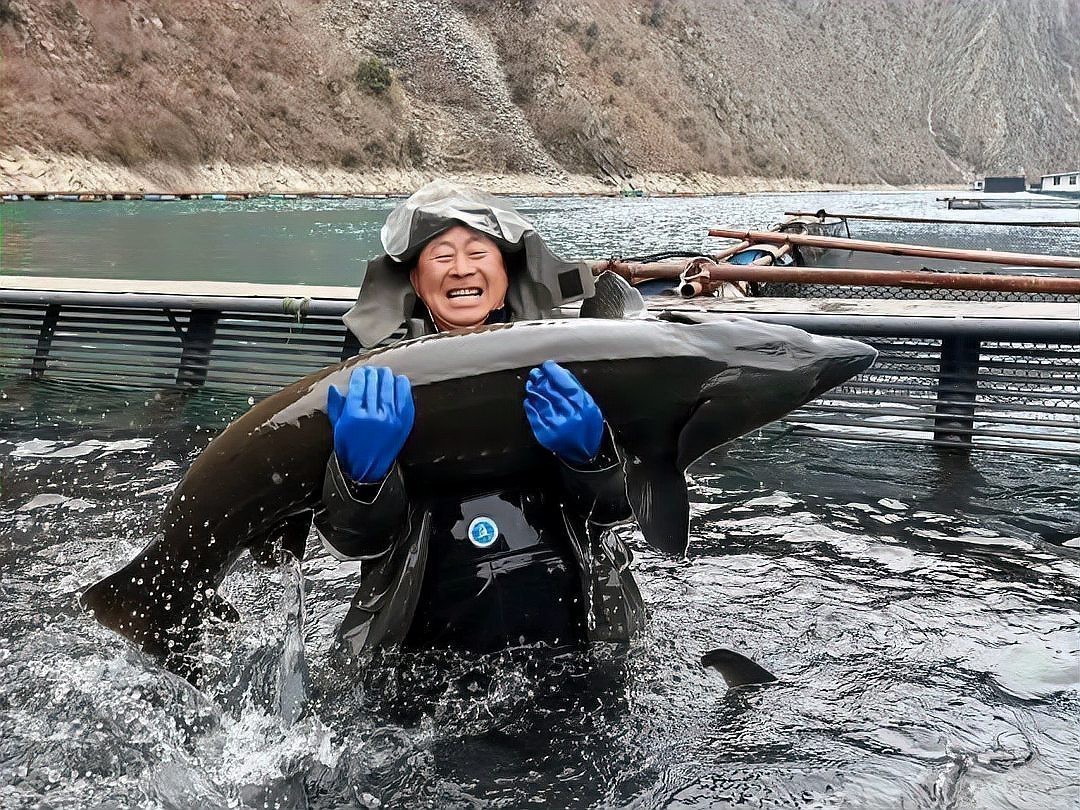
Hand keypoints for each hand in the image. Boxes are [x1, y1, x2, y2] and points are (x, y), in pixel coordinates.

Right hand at [327, 366, 413, 482]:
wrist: (367, 469)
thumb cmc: (350, 448)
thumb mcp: (338, 427)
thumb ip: (336, 406)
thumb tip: (334, 388)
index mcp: (354, 415)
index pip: (358, 385)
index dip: (359, 375)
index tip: (359, 372)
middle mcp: (373, 415)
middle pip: (374, 384)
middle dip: (372, 373)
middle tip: (371, 371)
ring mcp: (391, 418)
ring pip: (390, 387)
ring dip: (386, 376)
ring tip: (384, 373)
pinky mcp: (403, 422)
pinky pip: (405, 397)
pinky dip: (402, 386)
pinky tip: (399, 380)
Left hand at [524, 360, 603, 464]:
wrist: (585, 454)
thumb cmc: (587, 428)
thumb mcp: (590, 406)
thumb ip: (577, 389)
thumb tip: (560, 373)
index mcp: (584, 407)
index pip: (566, 384)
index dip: (555, 373)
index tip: (548, 366)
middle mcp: (570, 416)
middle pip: (551, 391)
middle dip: (541, 379)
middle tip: (536, 373)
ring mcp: (557, 426)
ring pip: (541, 401)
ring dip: (534, 390)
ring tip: (531, 384)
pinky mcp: (546, 435)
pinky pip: (534, 415)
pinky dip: (530, 405)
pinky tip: (530, 400)